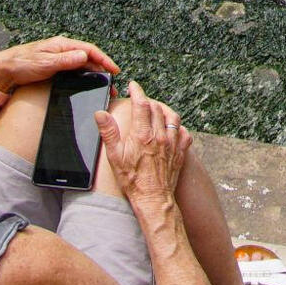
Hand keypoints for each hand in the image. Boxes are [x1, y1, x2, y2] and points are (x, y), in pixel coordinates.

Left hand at [0, 36, 114, 99]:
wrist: (4, 70)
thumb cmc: (21, 63)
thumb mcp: (44, 63)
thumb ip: (65, 60)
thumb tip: (84, 57)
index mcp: (62, 44)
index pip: (89, 50)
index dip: (104, 59)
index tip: (114, 69)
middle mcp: (63, 49)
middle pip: (88, 58)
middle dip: (102, 68)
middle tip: (112, 81)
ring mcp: (59, 58)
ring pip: (82, 65)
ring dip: (94, 73)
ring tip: (103, 84)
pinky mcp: (55, 67)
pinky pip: (74, 70)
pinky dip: (84, 76)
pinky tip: (87, 84)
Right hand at [101, 82, 189, 205]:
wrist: (153, 199)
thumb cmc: (133, 181)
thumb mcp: (115, 157)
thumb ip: (109, 133)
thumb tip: (100, 114)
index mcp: (143, 134)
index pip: (141, 104)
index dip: (137, 91)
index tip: (133, 85)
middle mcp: (160, 136)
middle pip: (157, 108)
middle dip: (148, 100)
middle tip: (141, 100)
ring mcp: (172, 143)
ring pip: (173, 117)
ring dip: (165, 110)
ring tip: (157, 109)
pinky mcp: (180, 152)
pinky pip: (184, 133)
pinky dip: (179, 127)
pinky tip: (173, 128)